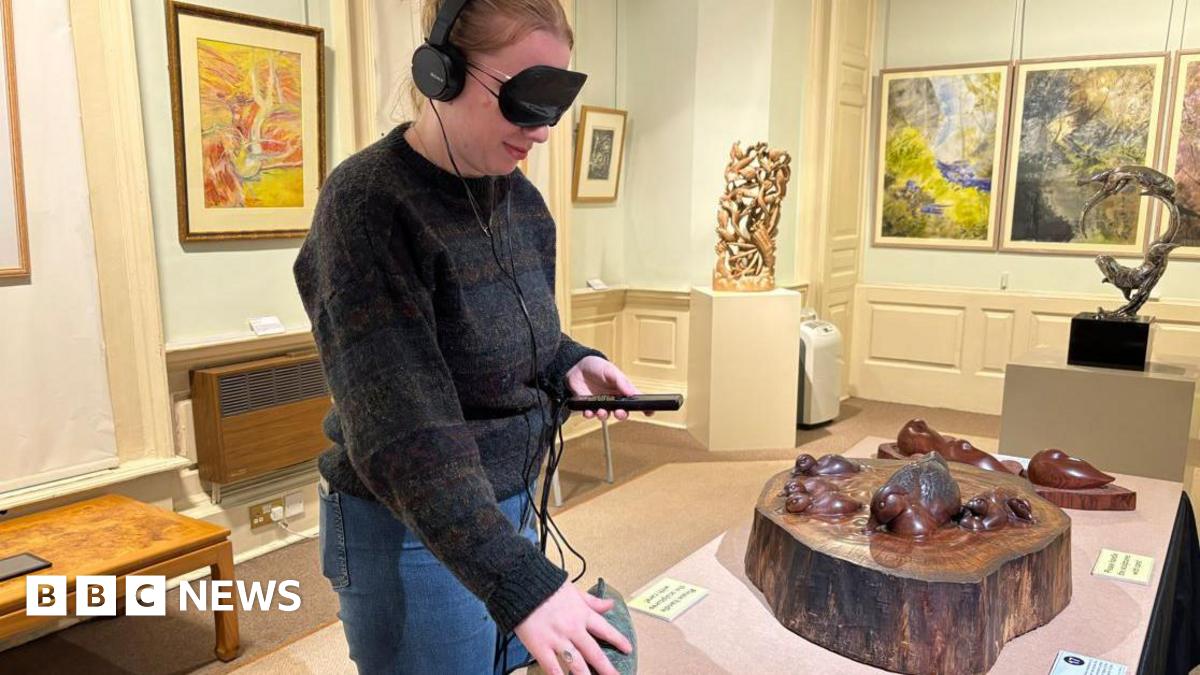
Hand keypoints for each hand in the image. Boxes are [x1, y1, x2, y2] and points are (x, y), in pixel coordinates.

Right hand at [514, 580, 632, 674]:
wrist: (521, 583)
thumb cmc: (545, 585)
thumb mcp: (573, 590)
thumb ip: (592, 601)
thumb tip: (610, 604)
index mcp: (582, 613)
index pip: (606, 629)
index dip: (618, 640)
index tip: (628, 650)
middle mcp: (573, 628)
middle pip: (594, 653)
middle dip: (607, 669)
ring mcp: (557, 639)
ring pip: (577, 664)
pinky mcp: (540, 646)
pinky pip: (552, 667)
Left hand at [564, 356, 649, 420]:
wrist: (576, 366)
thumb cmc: (596, 366)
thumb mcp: (610, 370)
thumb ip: (621, 381)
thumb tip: (632, 392)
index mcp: (622, 390)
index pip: (635, 400)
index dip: (644, 408)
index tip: (649, 413)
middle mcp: (613, 399)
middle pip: (622, 412)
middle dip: (621, 415)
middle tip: (619, 412)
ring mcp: (601, 403)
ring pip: (606, 415)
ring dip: (604, 416)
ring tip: (601, 411)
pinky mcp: (588, 406)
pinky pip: (590, 414)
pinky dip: (590, 414)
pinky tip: (588, 411)